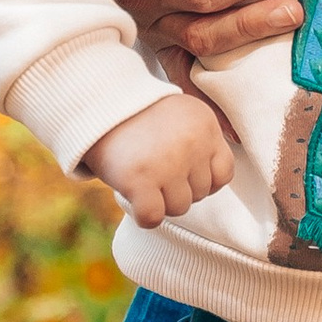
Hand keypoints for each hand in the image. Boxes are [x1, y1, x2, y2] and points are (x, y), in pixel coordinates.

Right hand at [82, 92, 236, 225]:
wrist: (97, 104)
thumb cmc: (139, 116)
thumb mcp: (180, 116)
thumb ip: (200, 142)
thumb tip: (211, 185)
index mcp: (205, 125)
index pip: (223, 174)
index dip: (201, 179)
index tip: (181, 173)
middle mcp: (192, 143)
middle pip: (200, 193)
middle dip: (177, 189)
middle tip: (154, 170)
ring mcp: (168, 163)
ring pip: (179, 208)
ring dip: (160, 202)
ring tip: (143, 179)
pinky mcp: (141, 180)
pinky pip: (153, 217)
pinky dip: (144, 216)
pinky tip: (134, 199)